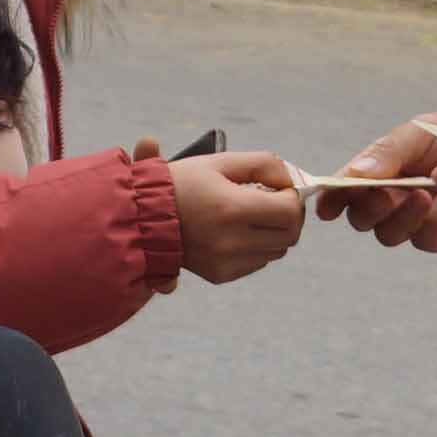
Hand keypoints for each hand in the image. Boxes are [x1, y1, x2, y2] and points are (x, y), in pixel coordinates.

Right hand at [170, 149, 305, 283]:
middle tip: (275, 200)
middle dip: (289, 215)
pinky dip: (257, 246)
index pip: (289, 212)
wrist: (144, 217)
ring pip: (277, 250)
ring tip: (252, 214)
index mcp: (231, 208)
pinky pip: (258, 261)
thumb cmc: (183, 183)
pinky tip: (236, 230)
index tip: (281, 188)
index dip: (293, 197)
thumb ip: (263, 164)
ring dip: (274, 231)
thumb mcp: (220, 162)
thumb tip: (293, 178)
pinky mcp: (221, 274)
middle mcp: (230, 241)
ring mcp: (225, 262)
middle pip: (289, 235)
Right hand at [315, 109, 436, 251]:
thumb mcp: (423, 131)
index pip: (347, 188)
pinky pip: (423, 240)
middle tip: (387, 193)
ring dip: (401, 217)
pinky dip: (431, 222)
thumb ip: (388, 151)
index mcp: (383, 167)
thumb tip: (354, 173)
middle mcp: (394, 195)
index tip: (327, 205)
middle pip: (361, 218)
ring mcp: (417, 218)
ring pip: (387, 235)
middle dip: (368, 209)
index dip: (332, 198)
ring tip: (426, 194)